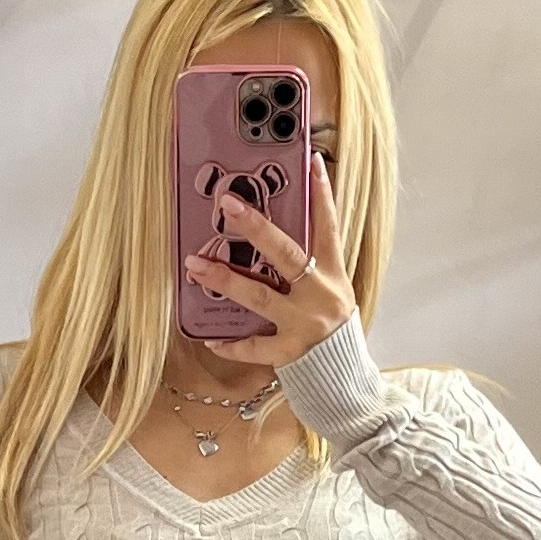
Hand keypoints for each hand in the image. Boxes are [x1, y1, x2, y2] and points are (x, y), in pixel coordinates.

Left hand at [184, 147, 355, 367]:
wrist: (345, 376)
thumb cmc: (331, 326)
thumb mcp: (331, 289)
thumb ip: (311, 263)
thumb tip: (273, 232)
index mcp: (333, 274)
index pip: (328, 228)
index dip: (322, 195)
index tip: (311, 163)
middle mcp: (319, 295)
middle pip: (286, 255)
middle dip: (257, 229)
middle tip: (229, 205)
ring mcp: (303, 324)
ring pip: (260, 297)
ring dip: (226, 280)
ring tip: (195, 265)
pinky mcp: (289, 353)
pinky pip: (254, 347)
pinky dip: (231, 345)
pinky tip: (211, 338)